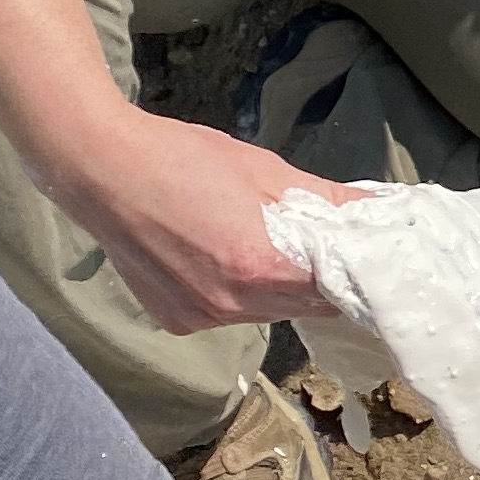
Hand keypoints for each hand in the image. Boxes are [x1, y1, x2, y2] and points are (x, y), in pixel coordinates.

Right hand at [61, 106, 359, 332]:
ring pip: (268, 311)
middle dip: (322, 278)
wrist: (100, 169)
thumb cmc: (182, 159)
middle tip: (327, 245)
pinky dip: (240, 292)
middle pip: (304, 305)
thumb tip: (379, 209)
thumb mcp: (266, 171)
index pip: (335, 289)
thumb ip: (328, 200)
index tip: (369, 256)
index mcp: (259, 266)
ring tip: (269, 243)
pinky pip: (229, 313)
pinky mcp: (176, 320)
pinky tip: (224, 255)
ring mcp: (201, 317)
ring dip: (280, 286)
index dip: (357, 272)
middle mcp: (232, 304)